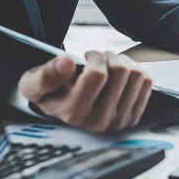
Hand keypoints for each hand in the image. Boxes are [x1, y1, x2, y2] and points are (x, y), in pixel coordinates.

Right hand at [18, 52, 152, 132]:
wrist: (62, 109)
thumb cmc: (48, 92)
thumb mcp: (32, 83)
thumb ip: (45, 74)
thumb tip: (66, 62)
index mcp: (74, 114)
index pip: (98, 74)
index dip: (94, 57)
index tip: (87, 57)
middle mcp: (99, 122)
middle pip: (121, 71)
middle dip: (109, 56)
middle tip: (99, 59)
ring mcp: (119, 121)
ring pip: (136, 75)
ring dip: (123, 62)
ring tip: (109, 65)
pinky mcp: (134, 117)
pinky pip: (146, 82)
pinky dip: (135, 70)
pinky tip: (120, 74)